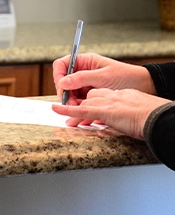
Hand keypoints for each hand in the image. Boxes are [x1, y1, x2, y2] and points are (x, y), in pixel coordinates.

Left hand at [52, 88, 170, 139]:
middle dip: (81, 106)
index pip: (102, 95)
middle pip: (90, 98)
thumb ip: (128, 112)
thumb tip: (125, 120)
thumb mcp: (138, 111)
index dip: (93, 102)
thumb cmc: (154, 117)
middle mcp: (112, 95)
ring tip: (63, 117)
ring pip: (85, 103)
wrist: (158, 118)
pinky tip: (57, 110)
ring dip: (73, 110)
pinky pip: (81, 110)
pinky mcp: (103, 111)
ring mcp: (107, 102)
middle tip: (73, 116)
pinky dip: (67, 110)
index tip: (89, 109)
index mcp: (121, 95)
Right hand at [53, 52, 155, 105]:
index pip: (62, 65)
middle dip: (64, 92)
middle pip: (64, 80)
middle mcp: (83, 71)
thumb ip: (82, 78)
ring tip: (76, 109)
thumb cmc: (126, 77)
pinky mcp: (91, 94)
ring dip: (70, 100)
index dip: (58, 76)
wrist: (145, 87)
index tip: (61, 88)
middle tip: (69, 103)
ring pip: (70, 91)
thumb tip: (63, 82)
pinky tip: (81, 111)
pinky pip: (79, 99)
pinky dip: (78, 105)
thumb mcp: (103, 77)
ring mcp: (86, 83)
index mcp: (84, 61)